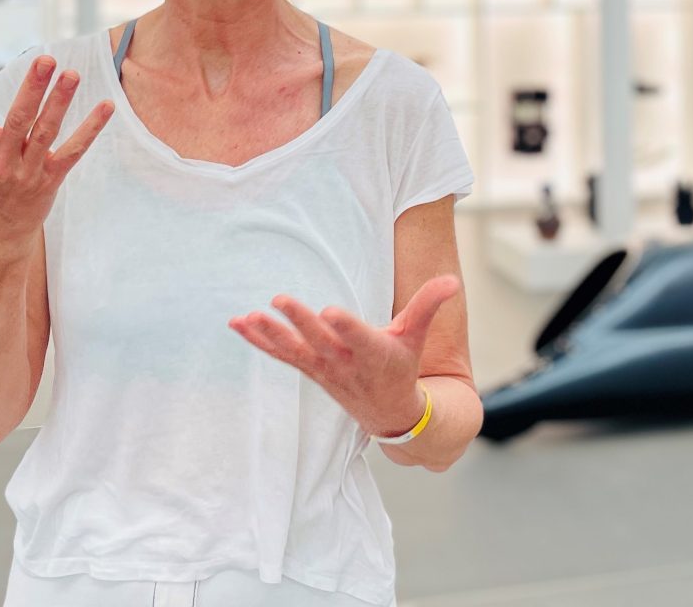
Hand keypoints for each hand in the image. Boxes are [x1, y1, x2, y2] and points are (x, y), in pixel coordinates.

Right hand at [0, 56, 112, 263]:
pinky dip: (91, 130)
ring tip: (72, 75)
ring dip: (60, 103)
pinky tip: (106, 106)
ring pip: (46, 133)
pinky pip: (73, 152)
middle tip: (45, 60)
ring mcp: (28, 173)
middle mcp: (1, 162)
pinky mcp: (50, 181)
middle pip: (17, 121)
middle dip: (31, 89)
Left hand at [229, 275, 462, 436]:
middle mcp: (346, 363)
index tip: (331, 312)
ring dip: (270, 335)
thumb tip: (453, 279)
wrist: (389, 413)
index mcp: (375, 354)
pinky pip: (281, 355)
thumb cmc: (403, 366)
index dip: (347, 328)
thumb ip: (429, 305)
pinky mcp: (310, 369)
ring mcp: (324, 369)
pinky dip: (259, 341)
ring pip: (294, 351)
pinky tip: (238, 324)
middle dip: (300, 321)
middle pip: (320, 341)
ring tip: (248, 317)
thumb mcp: (416, 336)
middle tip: (280, 299)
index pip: (361, 339)